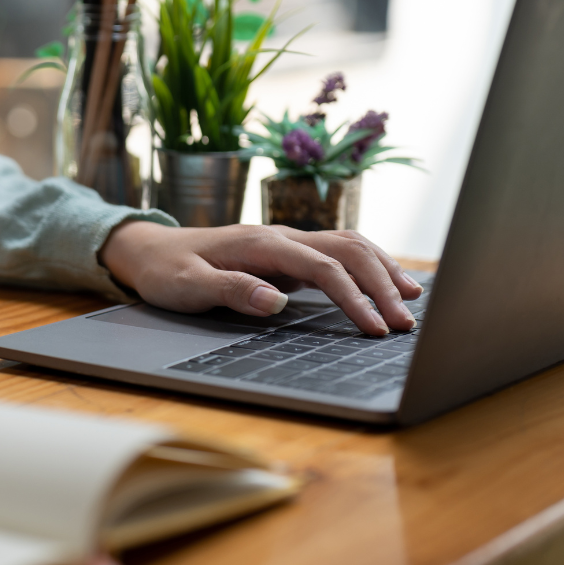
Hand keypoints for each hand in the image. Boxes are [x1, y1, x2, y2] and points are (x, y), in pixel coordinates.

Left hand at [99, 221, 422, 336]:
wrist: (151, 251)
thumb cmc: (167, 272)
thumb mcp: (188, 286)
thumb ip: (232, 290)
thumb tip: (276, 302)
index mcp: (261, 244)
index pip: (323, 266)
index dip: (353, 296)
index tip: (374, 328)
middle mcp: (281, 237)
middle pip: (347, 250)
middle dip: (382, 284)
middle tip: (406, 323)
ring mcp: (286, 243)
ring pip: (348, 245)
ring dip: (382, 270)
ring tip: (412, 300)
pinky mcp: (286, 255)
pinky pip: (337, 254)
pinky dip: (367, 266)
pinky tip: (385, 283)